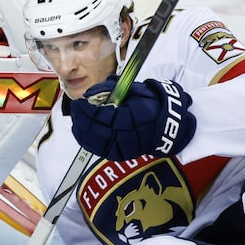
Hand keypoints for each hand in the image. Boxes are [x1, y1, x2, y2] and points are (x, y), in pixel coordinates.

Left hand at [69, 77, 195, 160]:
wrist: (168, 125)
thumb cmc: (151, 104)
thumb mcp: (135, 90)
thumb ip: (111, 90)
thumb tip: (91, 93)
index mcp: (130, 118)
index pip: (101, 116)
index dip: (87, 109)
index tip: (81, 101)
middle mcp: (125, 136)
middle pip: (94, 130)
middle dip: (81, 118)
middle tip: (77, 107)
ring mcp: (121, 148)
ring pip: (93, 141)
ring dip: (81, 128)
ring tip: (77, 117)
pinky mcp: (119, 154)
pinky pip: (97, 149)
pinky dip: (86, 139)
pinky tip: (80, 130)